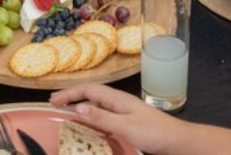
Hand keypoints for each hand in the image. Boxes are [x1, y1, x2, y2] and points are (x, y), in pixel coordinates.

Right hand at [49, 84, 187, 153]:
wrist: (176, 141)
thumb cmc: (153, 132)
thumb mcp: (125, 126)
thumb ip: (102, 117)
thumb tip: (78, 107)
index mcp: (117, 98)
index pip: (89, 89)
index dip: (69, 93)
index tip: (53, 100)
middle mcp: (119, 101)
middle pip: (91, 94)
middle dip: (72, 96)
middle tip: (54, 104)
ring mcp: (124, 111)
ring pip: (97, 104)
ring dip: (80, 106)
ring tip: (66, 112)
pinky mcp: (127, 121)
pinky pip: (104, 115)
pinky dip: (91, 116)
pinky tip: (88, 124)